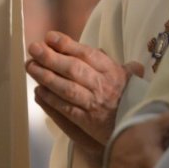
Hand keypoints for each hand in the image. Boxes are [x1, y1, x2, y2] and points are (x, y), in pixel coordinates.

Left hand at [25, 31, 143, 156]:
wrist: (138, 131)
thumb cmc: (130, 101)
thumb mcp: (131, 79)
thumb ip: (124, 66)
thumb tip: (115, 55)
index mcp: (112, 72)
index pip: (87, 54)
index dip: (67, 44)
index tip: (49, 37)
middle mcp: (103, 86)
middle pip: (73, 69)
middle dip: (51, 58)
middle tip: (33, 48)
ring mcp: (94, 104)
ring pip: (67, 88)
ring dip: (46, 76)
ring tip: (30, 66)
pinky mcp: (88, 121)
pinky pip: (66, 108)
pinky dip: (51, 99)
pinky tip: (39, 90)